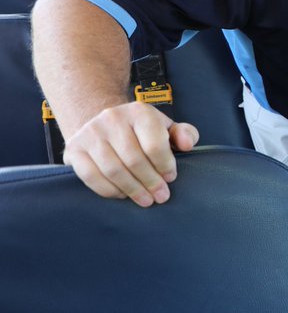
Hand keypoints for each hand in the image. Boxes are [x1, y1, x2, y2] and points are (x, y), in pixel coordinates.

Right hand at [63, 101, 198, 207]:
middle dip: (150, 182)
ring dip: (131, 189)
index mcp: (139, 112)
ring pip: (113, 169)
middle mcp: (112, 118)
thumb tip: (187, 144)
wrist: (104, 125)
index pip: (154, 144)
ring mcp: (90, 133)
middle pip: (133, 159)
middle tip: (160, 196)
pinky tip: (122, 195)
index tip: (170, 178)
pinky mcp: (74, 149)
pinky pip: (91, 176)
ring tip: (145, 200)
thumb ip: (184, 134)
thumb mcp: (166, 128)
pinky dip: (108, 190)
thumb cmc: (142, 131)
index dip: (164, 165)